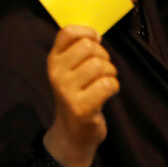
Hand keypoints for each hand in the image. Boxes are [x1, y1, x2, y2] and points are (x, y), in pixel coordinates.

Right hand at [44, 26, 118, 166]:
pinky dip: (114, 86)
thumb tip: (95, 35)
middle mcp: (56, 74)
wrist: (71, 134)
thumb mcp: (69, 71)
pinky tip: (108, 93)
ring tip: (105, 82)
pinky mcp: (81, 108)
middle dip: (103, 55)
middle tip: (103, 68)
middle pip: (88, 47)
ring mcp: (67, 92)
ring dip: (110, 72)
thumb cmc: (77, 96)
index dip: (87, 32)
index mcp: (53, 60)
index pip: (67, 33)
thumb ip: (76, 51)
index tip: (96, 40)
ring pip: (100, 66)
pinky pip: (107, 84)